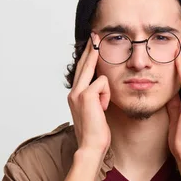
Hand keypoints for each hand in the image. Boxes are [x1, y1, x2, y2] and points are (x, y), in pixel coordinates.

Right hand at [67, 33, 110, 154]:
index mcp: (75, 96)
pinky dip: (106, 97)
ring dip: (105, 92)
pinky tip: (102, 109)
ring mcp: (78, 93)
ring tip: (101, 109)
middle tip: (95, 34)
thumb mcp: (96, 111)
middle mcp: (73, 92)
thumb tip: (103, 86)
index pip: (81, 71)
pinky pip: (103, 83)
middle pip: (84, 64)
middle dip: (91, 48)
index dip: (87, 56)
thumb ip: (96, 98)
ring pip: (95, 73)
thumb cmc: (96, 132)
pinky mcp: (86, 95)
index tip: (92, 44)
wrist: (91, 145)